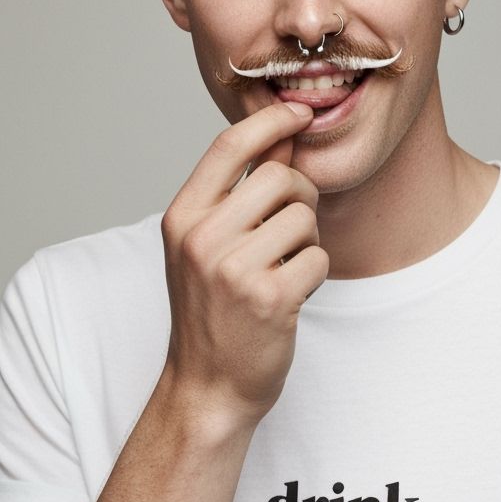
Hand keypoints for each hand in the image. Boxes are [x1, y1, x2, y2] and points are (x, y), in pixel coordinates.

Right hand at [160, 102, 328, 424]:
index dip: (270, 121)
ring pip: (304, 217)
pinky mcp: (269, 298)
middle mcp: (201, 238)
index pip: (228, 145)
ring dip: (308, 241)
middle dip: (300, 197)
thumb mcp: (206, 246)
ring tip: (284, 268)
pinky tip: (291, 294)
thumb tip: (281, 138)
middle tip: (291, 232)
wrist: (207, 388)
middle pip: (279, 177)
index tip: (299, 113)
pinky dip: (314, 274)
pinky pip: (318, 256)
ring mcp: (233, 269)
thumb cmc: (211, 313)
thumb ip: (239, 192)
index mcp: (182, 217)